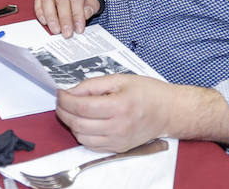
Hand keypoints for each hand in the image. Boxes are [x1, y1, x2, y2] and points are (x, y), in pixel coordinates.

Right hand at [35, 0, 98, 37]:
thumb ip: (92, 5)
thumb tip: (86, 14)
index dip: (77, 14)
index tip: (79, 28)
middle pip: (62, 0)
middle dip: (64, 19)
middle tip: (67, 33)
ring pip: (47, 0)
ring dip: (51, 17)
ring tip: (56, 30)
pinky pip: (38, 1)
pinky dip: (40, 12)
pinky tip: (45, 22)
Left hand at [55, 75, 172, 152]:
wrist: (168, 111)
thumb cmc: (148, 92)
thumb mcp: (120, 79)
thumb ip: (93, 85)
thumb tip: (72, 91)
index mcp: (119, 106)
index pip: (81, 107)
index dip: (65, 100)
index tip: (60, 93)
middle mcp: (118, 127)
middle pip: (78, 123)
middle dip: (63, 111)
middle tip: (62, 101)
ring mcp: (118, 140)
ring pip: (81, 137)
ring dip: (71, 123)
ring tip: (72, 111)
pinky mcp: (118, 148)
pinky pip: (91, 145)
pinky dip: (82, 134)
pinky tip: (84, 122)